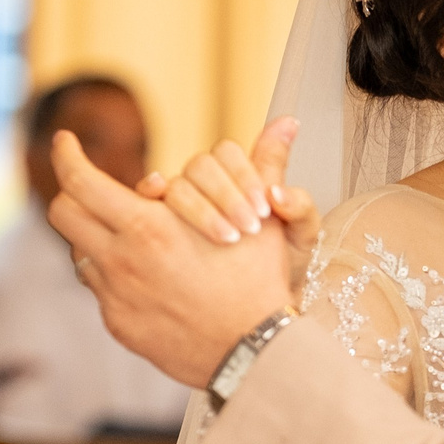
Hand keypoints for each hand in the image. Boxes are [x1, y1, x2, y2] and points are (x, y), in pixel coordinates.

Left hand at [47, 129, 290, 386]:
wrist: (254, 354)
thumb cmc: (260, 284)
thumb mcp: (264, 219)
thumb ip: (266, 165)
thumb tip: (287, 120)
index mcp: (149, 228)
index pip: (80, 181)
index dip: (67, 155)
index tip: (65, 142)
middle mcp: (122, 260)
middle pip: (63, 213)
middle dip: (72, 192)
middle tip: (90, 186)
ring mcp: (116, 296)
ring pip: (79, 251)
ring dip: (96, 235)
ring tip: (127, 232)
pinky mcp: (119, 323)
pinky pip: (100, 288)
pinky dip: (115, 273)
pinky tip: (146, 274)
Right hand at [135, 119, 321, 298]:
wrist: (262, 318)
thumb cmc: (283, 271)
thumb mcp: (298, 235)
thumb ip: (295, 191)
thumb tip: (290, 126)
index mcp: (236, 179)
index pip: (227, 154)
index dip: (244, 176)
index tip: (265, 209)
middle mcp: (203, 187)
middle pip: (198, 168)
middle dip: (223, 195)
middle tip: (249, 228)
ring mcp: (177, 207)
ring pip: (174, 187)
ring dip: (197, 208)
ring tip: (227, 238)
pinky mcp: (158, 229)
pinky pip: (145, 205)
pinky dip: (150, 198)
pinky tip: (158, 205)